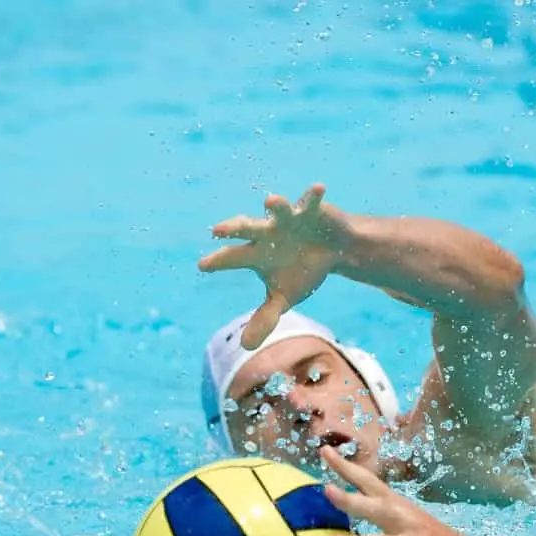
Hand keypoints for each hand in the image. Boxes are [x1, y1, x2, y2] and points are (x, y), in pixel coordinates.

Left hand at [198, 184, 353, 349]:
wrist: (332, 250)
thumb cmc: (302, 270)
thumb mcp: (284, 297)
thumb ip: (265, 318)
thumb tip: (245, 347)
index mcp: (256, 253)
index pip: (233, 258)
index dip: (218, 261)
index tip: (202, 265)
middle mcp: (267, 232)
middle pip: (247, 228)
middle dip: (234, 228)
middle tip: (217, 230)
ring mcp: (288, 219)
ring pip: (278, 210)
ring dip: (275, 205)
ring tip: (270, 200)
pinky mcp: (311, 210)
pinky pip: (311, 201)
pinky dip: (314, 195)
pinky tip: (319, 187)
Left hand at [319, 445, 494, 535]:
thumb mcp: (412, 526)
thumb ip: (385, 520)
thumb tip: (351, 512)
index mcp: (402, 509)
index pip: (370, 482)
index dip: (347, 468)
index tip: (324, 451)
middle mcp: (408, 522)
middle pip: (376, 507)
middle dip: (351, 499)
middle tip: (326, 490)